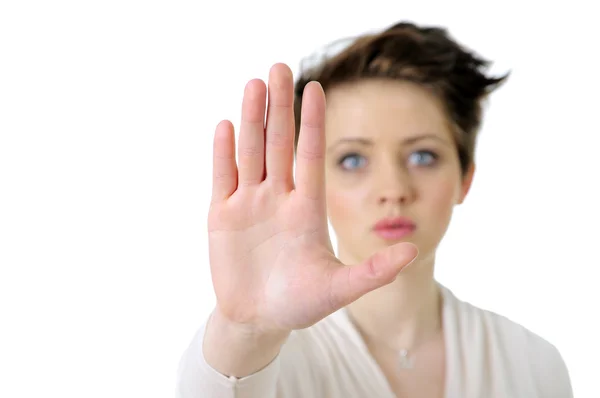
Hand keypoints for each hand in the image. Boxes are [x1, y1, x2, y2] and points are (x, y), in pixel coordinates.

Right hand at [207, 63, 417, 335]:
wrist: (257, 321)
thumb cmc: (299, 304)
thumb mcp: (339, 289)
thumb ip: (374, 272)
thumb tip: (415, 252)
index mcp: (307, 209)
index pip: (311, 156)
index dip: (313, 123)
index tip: (318, 88)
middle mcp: (279, 198)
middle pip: (279, 144)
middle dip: (280, 107)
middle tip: (280, 68)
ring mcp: (249, 204)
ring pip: (251, 152)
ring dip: (252, 119)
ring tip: (255, 83)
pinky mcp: (223, 216)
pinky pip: (223, 177)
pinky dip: (224, 152)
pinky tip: (227, 124)